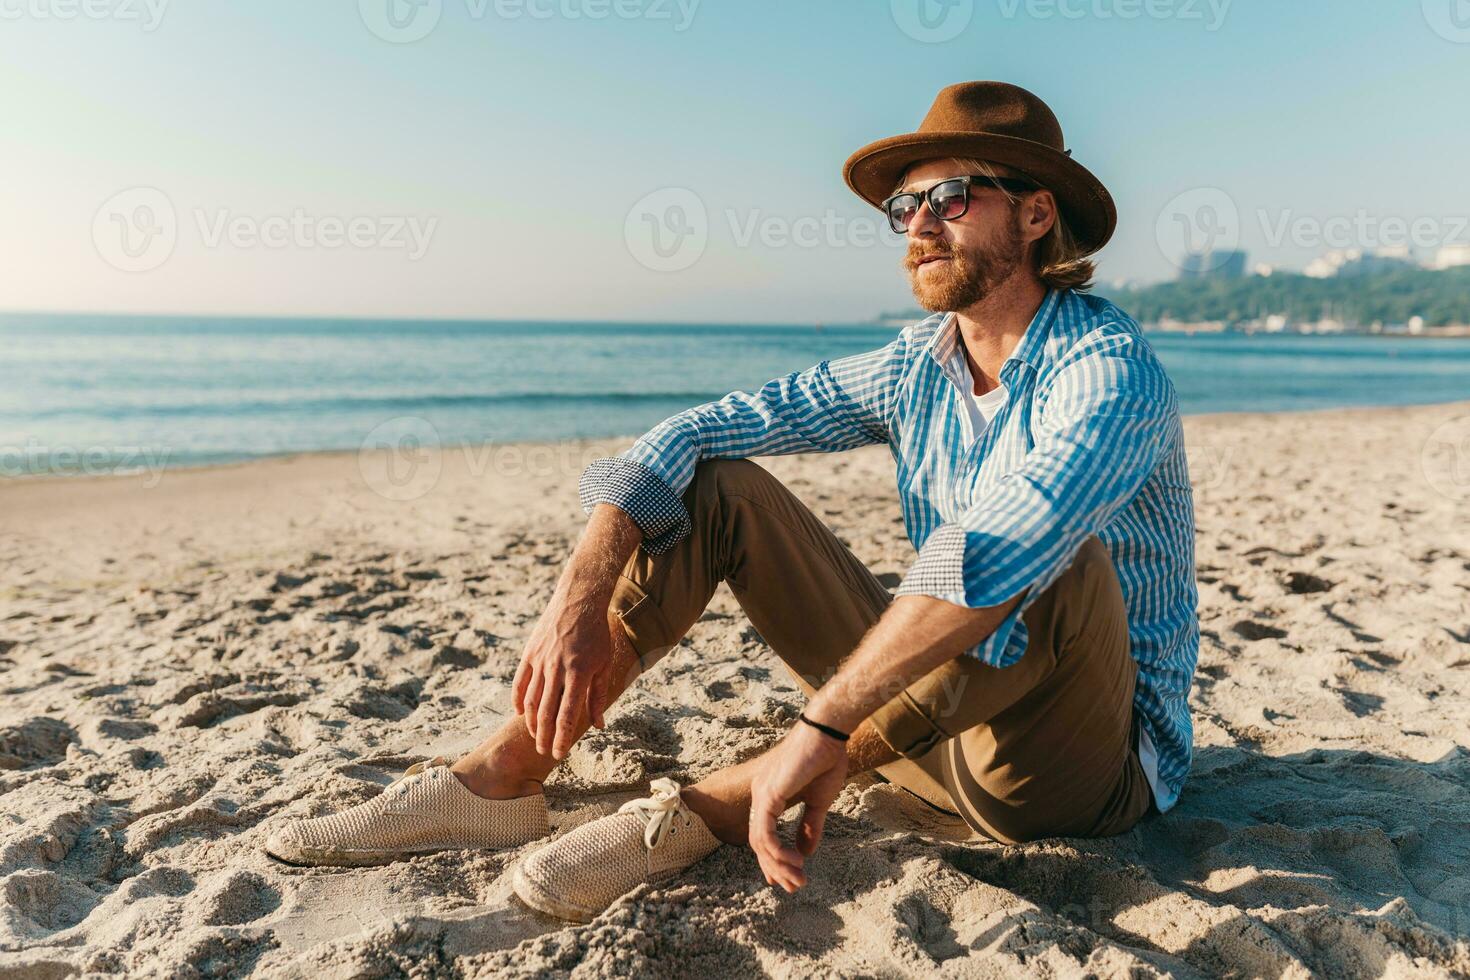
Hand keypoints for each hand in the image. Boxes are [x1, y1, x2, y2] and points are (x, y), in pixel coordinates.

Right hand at [511, 593, 613, 759]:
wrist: (578, 600)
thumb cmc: (596, 634)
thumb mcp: (604, 664)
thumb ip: (598, 696)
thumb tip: (598, 725)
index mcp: (579, 673)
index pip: (567, 714)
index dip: (562, 737)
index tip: (559, 753)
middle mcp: (557, 669)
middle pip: (546, 712)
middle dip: (545, 737)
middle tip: (544, 752)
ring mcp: (540, 660)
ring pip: (530, 700)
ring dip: (532, 723)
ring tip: (536, 737)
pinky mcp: (529, 653)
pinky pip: (520, 683)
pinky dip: (518, 701)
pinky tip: (521, 715)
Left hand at [747, 719, 848, 892]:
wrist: (828, 735)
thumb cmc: (825, 761)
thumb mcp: (819, 801)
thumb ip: (810, 826)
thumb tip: (805, 852)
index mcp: (769, 796)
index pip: (763, 835)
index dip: (772, 860)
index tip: (785, 879)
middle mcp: (760, 796)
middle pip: (759, 843)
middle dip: (776, 868)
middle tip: (793, 887)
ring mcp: (762, 794)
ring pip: (760, 842)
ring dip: (779, 865)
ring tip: (798, 879)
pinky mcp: (769, 794)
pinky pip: (765, 833)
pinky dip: (777, 852)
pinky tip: (795, 861)